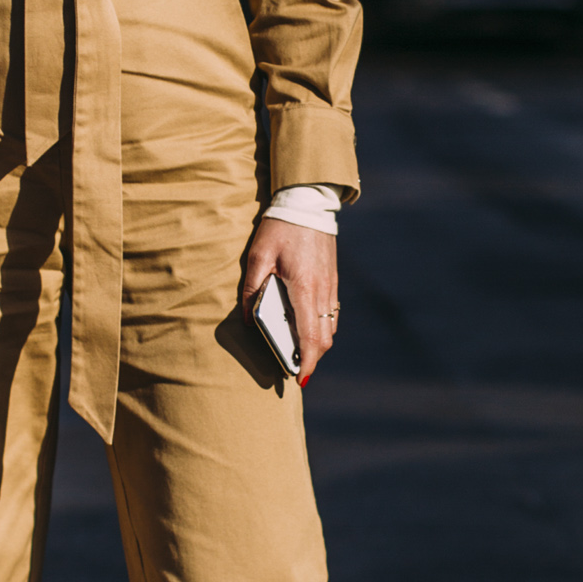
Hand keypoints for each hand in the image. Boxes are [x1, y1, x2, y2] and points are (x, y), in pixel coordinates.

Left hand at [240, 216, 339, 385]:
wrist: (308, 203)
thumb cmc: (280, 228)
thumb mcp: (258, 255)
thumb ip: (252, 288)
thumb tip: (250, 320)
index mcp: (304, 288)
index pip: (310, 336)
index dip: (307, 361)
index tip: (300, 378)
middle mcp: (322, 291)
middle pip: (325, 337)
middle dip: (312, 357)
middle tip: (294, 367)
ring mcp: (331, 286)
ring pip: (331, 327)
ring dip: (318, 343)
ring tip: (299, 350)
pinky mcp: (332, 280)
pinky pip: (331, 312)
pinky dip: (322, 326)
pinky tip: (306, 325)